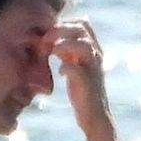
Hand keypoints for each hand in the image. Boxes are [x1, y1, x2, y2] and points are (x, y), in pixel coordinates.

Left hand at [47, 20, 110, 135]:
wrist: (93, 116)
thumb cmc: (81, 91)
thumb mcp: (73, 66)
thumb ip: (67, 52)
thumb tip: (52, 41)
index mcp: (93, 49)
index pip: (83, 24)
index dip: (65, 24)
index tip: (48, 33)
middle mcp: (96, 56)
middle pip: (82, 30)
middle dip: (60, 31)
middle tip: (44, 40)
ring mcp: (93, 70)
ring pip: (84, 46)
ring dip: (64, 45)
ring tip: (52, 52)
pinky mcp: (88, 85)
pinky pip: (77, 70)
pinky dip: (66, 67)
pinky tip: (60, 72)